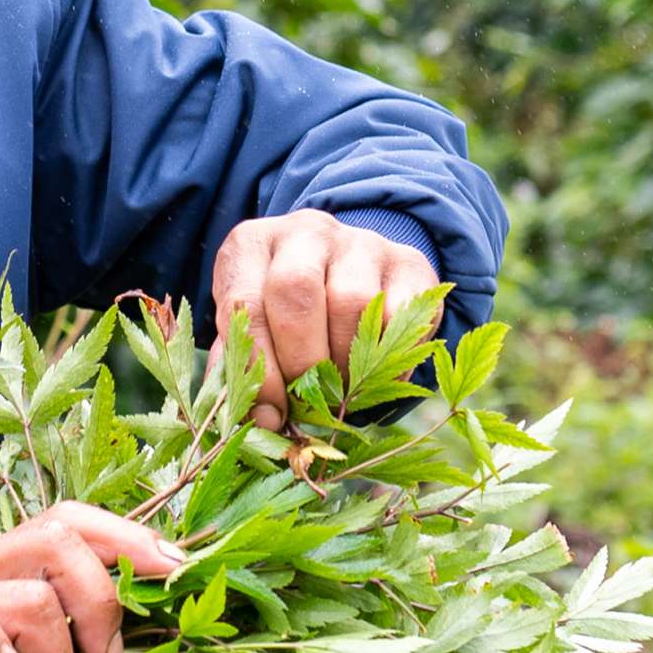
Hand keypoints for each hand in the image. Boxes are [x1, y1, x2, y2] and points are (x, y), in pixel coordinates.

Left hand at [210, 208, 441, 430]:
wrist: (345, 280)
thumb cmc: (283, 318)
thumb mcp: (251, 335)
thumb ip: (244, 371)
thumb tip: (260, 421)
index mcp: (251, 245)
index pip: (244, 302)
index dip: (259, 367)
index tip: (271, 414)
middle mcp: (304, 232)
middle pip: (296, 289)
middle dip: (302, 360)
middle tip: (309, 402)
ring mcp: (360, 241)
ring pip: (351, 301)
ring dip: (347, 362)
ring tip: (342, 390)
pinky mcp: (409, 262)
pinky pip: (403, 312)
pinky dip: (391, 356)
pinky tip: (377, 375)